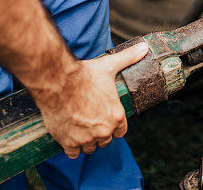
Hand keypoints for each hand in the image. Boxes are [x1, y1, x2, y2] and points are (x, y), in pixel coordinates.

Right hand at [34, 43, 148, 158]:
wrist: (57, 81)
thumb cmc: (84, 74)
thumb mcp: (109, 65)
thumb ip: (129, 58)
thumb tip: (145, 48)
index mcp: (116, 115)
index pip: (121, 131)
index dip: (113, 125)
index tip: (105, 119)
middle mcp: (104, 130)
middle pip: (105, 140)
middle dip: (99, 132)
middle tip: (90, 120)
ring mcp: (86, 138)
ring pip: (90, 148)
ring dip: (86, 140)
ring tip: (80, 128)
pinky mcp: (69, 143)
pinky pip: (74, 153)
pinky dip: (72, 147)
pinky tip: (69, 136)